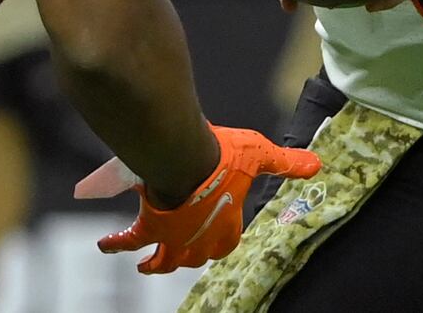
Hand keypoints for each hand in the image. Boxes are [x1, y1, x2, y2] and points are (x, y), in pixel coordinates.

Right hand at [78, 126, 320, 273]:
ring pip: (162, 260)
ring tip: (145, 266)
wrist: (184, 156)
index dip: (222, 237)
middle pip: (194, 256)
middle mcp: (199, 241)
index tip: (219, 232)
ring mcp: (172, 237)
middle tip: (180, 253)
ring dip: (155, 263)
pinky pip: (130, 241)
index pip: (226, 242)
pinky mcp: (148, 227)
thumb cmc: (224, 157)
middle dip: (189, 253)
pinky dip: (117, 244)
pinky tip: (106, 245)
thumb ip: (284, 164)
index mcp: (227, 229)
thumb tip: (316, 165)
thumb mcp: (259, 156)